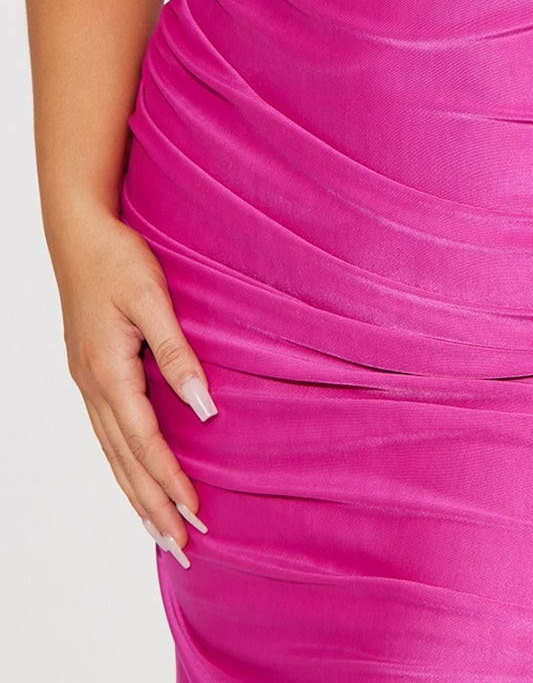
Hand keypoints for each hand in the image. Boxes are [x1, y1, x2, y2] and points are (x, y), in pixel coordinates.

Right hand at [51, 206, 216, 565]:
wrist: (79, 235)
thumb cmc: (119, 259)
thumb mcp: (153, 299)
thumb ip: (177, 354)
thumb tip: (204, 408)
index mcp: (108, 372)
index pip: (145, 443)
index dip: (171, 481)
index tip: (197, 514)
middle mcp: (93, 387)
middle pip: (125, 463)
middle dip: (153, 508)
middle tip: (181, 548)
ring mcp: (87, 385)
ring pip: (114, 456)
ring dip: (138, 497)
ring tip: (161, 535)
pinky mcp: (90, 377)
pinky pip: (108, 437)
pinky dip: (124, 469)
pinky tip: (136, 482)